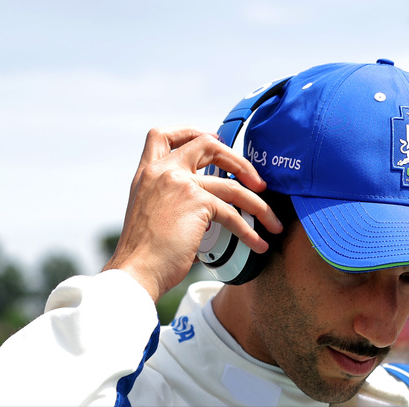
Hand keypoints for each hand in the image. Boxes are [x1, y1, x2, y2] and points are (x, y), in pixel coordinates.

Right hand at [103, 127, 282, 302]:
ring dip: (258, 205)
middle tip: (256, 182)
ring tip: (273, 221)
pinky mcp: (197, 203)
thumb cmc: (142, 254)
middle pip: (207, 144)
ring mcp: (180, 183)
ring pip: (232, 185)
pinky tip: (258, 244)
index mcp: (147, 173)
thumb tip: (204, 211)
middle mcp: (162, 171)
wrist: (135, 271)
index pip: (163, 135)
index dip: (192, 132)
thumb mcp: (148, 214)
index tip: (214, 140)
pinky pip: (233, 214)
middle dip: (238, 160)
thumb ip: (170, 201)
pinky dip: (250, 231)